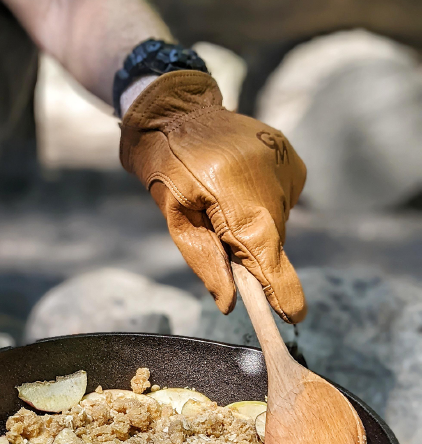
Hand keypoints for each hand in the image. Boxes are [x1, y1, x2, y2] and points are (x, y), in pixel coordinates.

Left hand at [120, 70, 307, 321]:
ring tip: (219, 198)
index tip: (293, 319)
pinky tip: (236, 184)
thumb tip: (229, 303)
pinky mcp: (293, 160)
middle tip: (214, 228)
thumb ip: (205, 260)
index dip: (280, 290)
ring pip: (275, 221)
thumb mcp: (174, 216)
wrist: (177, 110)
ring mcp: (288, 167)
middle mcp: (274, 182)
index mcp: (241, 198)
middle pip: (270, 241)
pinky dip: (261, 203)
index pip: (269, 255)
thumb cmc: (164, 165)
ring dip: (251, 223)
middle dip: (248, 251)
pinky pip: (280, 199)